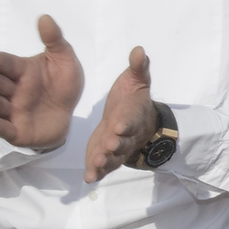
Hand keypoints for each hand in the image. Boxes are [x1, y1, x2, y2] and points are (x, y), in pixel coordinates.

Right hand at [0, 14, 83, 149]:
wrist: (71, 115)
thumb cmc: (63, 85)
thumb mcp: (65, 60)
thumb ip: (55, 40)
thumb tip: (45, 17)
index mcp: (21, 71)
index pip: (5, 63)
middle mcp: (12, 90)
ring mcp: (12, 110)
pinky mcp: (15, 131)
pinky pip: (1, 127)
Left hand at [84, 47, 156, 183]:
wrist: (136, 121)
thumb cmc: (133, 98)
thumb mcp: (135, 80)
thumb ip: (137, 67)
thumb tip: (139, 50)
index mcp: (132, 115)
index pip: (130, 119)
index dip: (126, 123)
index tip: (119, 125)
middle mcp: (126, 135)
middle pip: (123, 142)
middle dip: (116, 144)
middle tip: (108, 145)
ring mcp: (117, 149)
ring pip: (113, 158)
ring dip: (105, 161)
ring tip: (96, 164)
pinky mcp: (106, 156)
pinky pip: (103, 167)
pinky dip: (97, 173)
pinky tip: (89, 178)